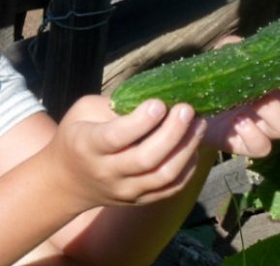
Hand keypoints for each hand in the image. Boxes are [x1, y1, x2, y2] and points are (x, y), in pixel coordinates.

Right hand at [44, 96, 205, 209]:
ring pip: (164, 176)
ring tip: (199, 124)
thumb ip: (115, 103)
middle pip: (146, 159)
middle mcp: (107, 172)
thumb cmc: (80, 134)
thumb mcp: (84, 111)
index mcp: (88, 146)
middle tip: (187, 109)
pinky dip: (188, 167)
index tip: (159, 103)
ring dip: (187, 148)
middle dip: (173, 132)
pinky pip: (172, 188)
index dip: (141, 121)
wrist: (67, 182)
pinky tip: (193, 145)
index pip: (117, 137)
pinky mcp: (142, 200)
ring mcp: (126, 191)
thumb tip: (157, 92)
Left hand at [201, 56, 279, 157]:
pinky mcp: (249, 144)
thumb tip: (244, 45)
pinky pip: (262, 147)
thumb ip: (240, 48)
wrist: (196, 103)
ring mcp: (271, 130)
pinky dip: (252, 133)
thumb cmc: (224, 76)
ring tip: (255, 97)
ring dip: (274, 109)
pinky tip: (239, 118)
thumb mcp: (231, 55)